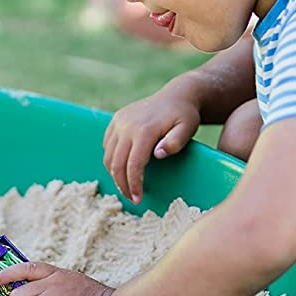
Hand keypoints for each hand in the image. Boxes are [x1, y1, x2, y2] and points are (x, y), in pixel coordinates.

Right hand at [103, 80, 200, 203]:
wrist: (177, 96)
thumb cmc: (184, 116)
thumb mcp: (188, 128)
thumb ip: (176, 142)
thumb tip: (157, 155)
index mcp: (144, 129)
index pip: (133, 164)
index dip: (133, 185)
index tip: (138, 199)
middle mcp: (127, 125)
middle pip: (116, 163)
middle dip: (122, 184)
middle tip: (132, 198)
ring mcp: (119, 121)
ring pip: (108, 156)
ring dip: (115, 174)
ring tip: (126, 185)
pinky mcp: (116, 120)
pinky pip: (107, 145)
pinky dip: (112, 160)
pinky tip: (123, 167)